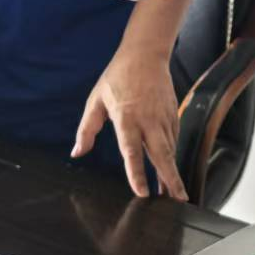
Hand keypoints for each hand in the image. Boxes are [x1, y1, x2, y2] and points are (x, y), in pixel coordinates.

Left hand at [72, 46, 188, 200]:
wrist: (146, 54)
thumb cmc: (118, 77)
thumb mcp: (96, 100)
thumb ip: (87, 129)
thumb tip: (77, 153)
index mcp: (127, 118)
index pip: (132, 151)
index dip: (137, 174)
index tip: (143, 193)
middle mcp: (148, 120)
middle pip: (162, 155)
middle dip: (170, 179)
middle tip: (177, 200)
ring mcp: (164, 117)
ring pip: (171, 150)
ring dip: (173, 172)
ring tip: (174, 195)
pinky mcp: (173, 114)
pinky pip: (174, 139)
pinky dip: (173, 156)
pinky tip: (170, 169)